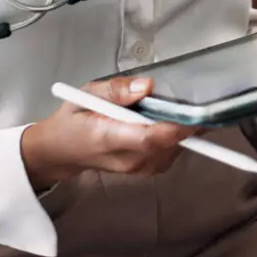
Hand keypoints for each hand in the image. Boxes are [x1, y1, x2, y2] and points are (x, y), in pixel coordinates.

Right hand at [19, 77, 197, 190]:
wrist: (61, 152)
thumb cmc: (73, 120)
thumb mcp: (85, 94)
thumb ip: (116, 90)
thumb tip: (147, 86)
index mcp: (108, 138)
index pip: (148, 138)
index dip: (175, 127)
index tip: (195, 113)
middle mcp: (126, 159)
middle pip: (167, 144)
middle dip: (184, 123)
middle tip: (191, 102)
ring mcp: (137, 169)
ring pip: (173, 149)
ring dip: (180, 130)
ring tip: (169, 110)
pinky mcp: (146, 170)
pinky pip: (171, 153)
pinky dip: (174, 137)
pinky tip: (163, 123)